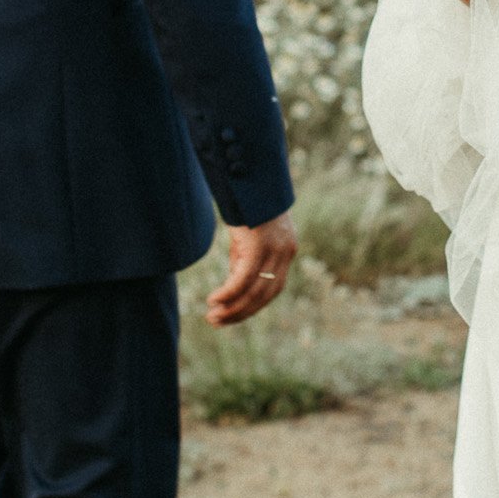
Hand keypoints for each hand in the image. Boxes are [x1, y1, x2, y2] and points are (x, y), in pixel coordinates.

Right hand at [205, 211, 297, 326]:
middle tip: (217, 322)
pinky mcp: (258, 246)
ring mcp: (274, 250)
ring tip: (212, 317)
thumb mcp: (249, 236)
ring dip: (231, 309)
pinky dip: (227, 294)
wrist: (251, 175)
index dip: (253, 307)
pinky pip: (242, 280)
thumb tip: (233, 286)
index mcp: (286, 251)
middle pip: (264, 296)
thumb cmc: (248, 203)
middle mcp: (285, 253)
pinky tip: (213, 301)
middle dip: (240, 313)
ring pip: (253, 292)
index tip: (234, 316)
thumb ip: (245, 260)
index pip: (273, 289)